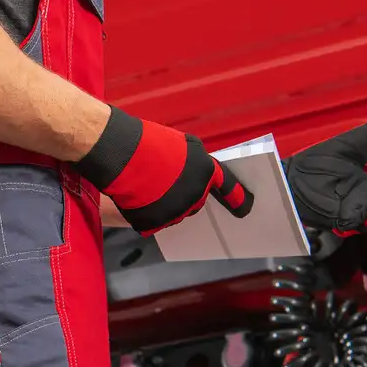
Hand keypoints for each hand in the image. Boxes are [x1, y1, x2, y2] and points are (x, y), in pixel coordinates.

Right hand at [75, 107, 251, 233]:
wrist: (121, 153)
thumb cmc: (148, 143)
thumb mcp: (181, 144)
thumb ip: (193, 163)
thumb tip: (192, 176)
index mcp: (205, 172)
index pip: (226, 187)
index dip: (236, 198)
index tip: (245, 208)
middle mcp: (196, 195)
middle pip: (195, 202)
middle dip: (183, 195)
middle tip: (163, 182)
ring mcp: (175, 212)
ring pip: (174, 214)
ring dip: (164, 205)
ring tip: (145, 186)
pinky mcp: (155, 223)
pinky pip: (154, 223)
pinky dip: (145, 214)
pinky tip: (136, 198)